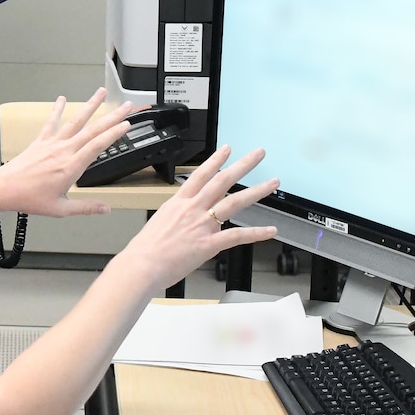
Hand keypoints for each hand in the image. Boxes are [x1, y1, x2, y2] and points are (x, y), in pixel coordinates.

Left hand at [0, 90, 135, 216]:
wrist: (4, 188)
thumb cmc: (29, 198)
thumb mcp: (61, 209)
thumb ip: (85, 208)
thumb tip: (105, 209)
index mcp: (71, 167)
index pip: (98, 145)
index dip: (114, 133)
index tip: (126, 124)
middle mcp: (63, 151)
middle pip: (93, 129)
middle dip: (112, 116)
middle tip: (126, 106)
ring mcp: (52, 144)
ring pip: (76, 121)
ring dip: (90, 105)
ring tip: (101, 93)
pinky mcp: (41, 141)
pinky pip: (51, 122)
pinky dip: (57, 110)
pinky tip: (62, 99)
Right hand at [119, 145, 279, 293]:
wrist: (142, 264)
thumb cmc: (145, 248)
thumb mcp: (159, 221)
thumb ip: (176, 216)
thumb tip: (183, 216)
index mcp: (179, 203)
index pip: (201, 174)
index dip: (216, 160)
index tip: (227, 149)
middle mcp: (193, 209)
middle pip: (222, 180)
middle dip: (243, 165)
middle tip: (258, 154)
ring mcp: (203, 225)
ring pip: (234, 202)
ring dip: (257, 191)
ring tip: (272, 183)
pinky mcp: (209, 244)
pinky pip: (238, 236)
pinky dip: (257, 233)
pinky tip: (271, 230)